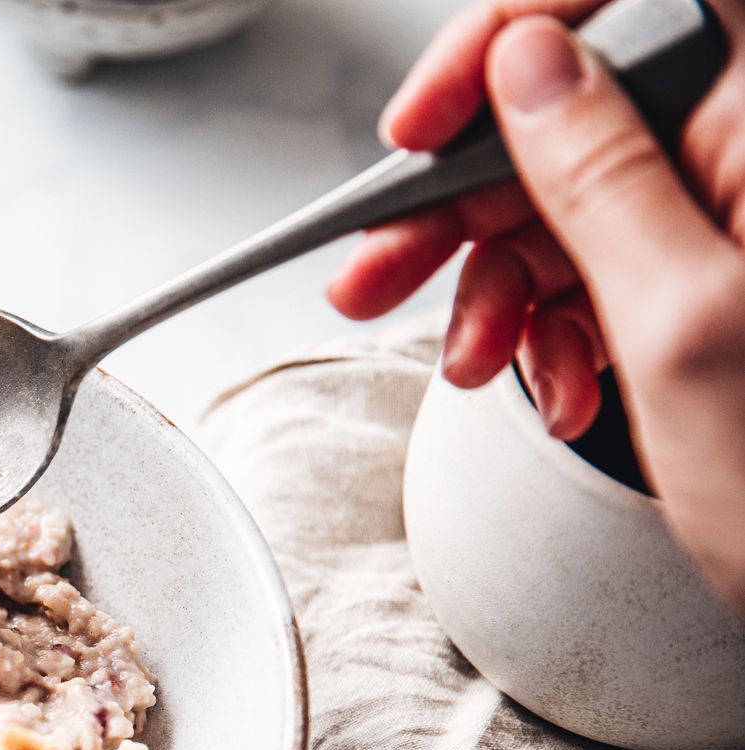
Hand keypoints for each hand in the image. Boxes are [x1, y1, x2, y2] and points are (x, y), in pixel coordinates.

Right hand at [328, 0, 744, 612]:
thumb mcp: (683, 323)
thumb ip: (600, 175)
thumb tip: (527, 64)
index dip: (516, 28)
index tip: (432, 112)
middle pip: (579, 101)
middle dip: (466, 192)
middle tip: (377, 266)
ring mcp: (740, 213)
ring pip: (572, 194)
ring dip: (494, 279)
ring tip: (467, 358)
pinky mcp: (720, 274)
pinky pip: (602, 262)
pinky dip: (551, 321)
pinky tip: (548, 378)